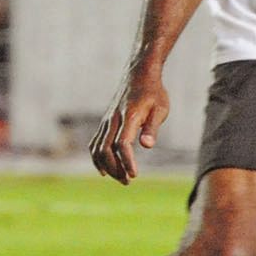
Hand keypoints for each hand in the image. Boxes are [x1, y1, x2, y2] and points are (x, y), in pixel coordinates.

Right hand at [90, 67, 168, 184]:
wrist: (138, 74)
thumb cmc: (153, 92)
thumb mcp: (160, 108)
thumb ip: (152, 127)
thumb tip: (147, 146)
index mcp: (128, 116)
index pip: (122, 144)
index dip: (126, 161)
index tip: (134, 175)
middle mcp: (113, 119)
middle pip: (106, 149)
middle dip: (115, 169)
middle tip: (128, 181)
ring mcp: (107, 121)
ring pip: (98, 148)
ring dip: (107, 166)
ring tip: (121, 177)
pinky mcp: (105, 123)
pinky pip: (95, 143)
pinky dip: (97, 158)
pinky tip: (105, 171)